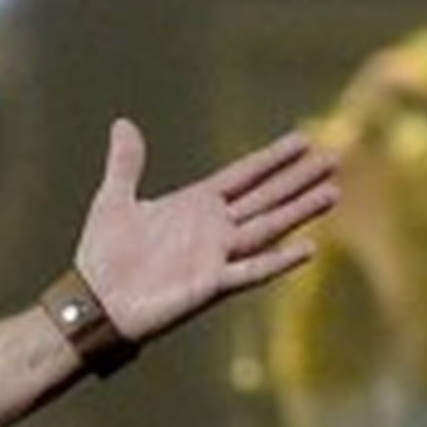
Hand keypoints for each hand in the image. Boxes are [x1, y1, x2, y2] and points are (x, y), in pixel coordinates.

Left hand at [66, 120, 338, 345]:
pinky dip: (277, 261)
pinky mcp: (212, 285)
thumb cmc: (102, 257)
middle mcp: (213, 228)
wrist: (93, 303)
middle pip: (265, 198)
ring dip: (298, 211)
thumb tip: (122, 124)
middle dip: (297, 179)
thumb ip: (125, 164)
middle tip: (333, 158)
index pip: (244, 175)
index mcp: (195, 205)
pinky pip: (251, 271)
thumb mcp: (113, 201)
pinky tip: (307, 248)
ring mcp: (216, 256)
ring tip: (332, 193)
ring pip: (267, 228)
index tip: (303, 140)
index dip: (272, 159)